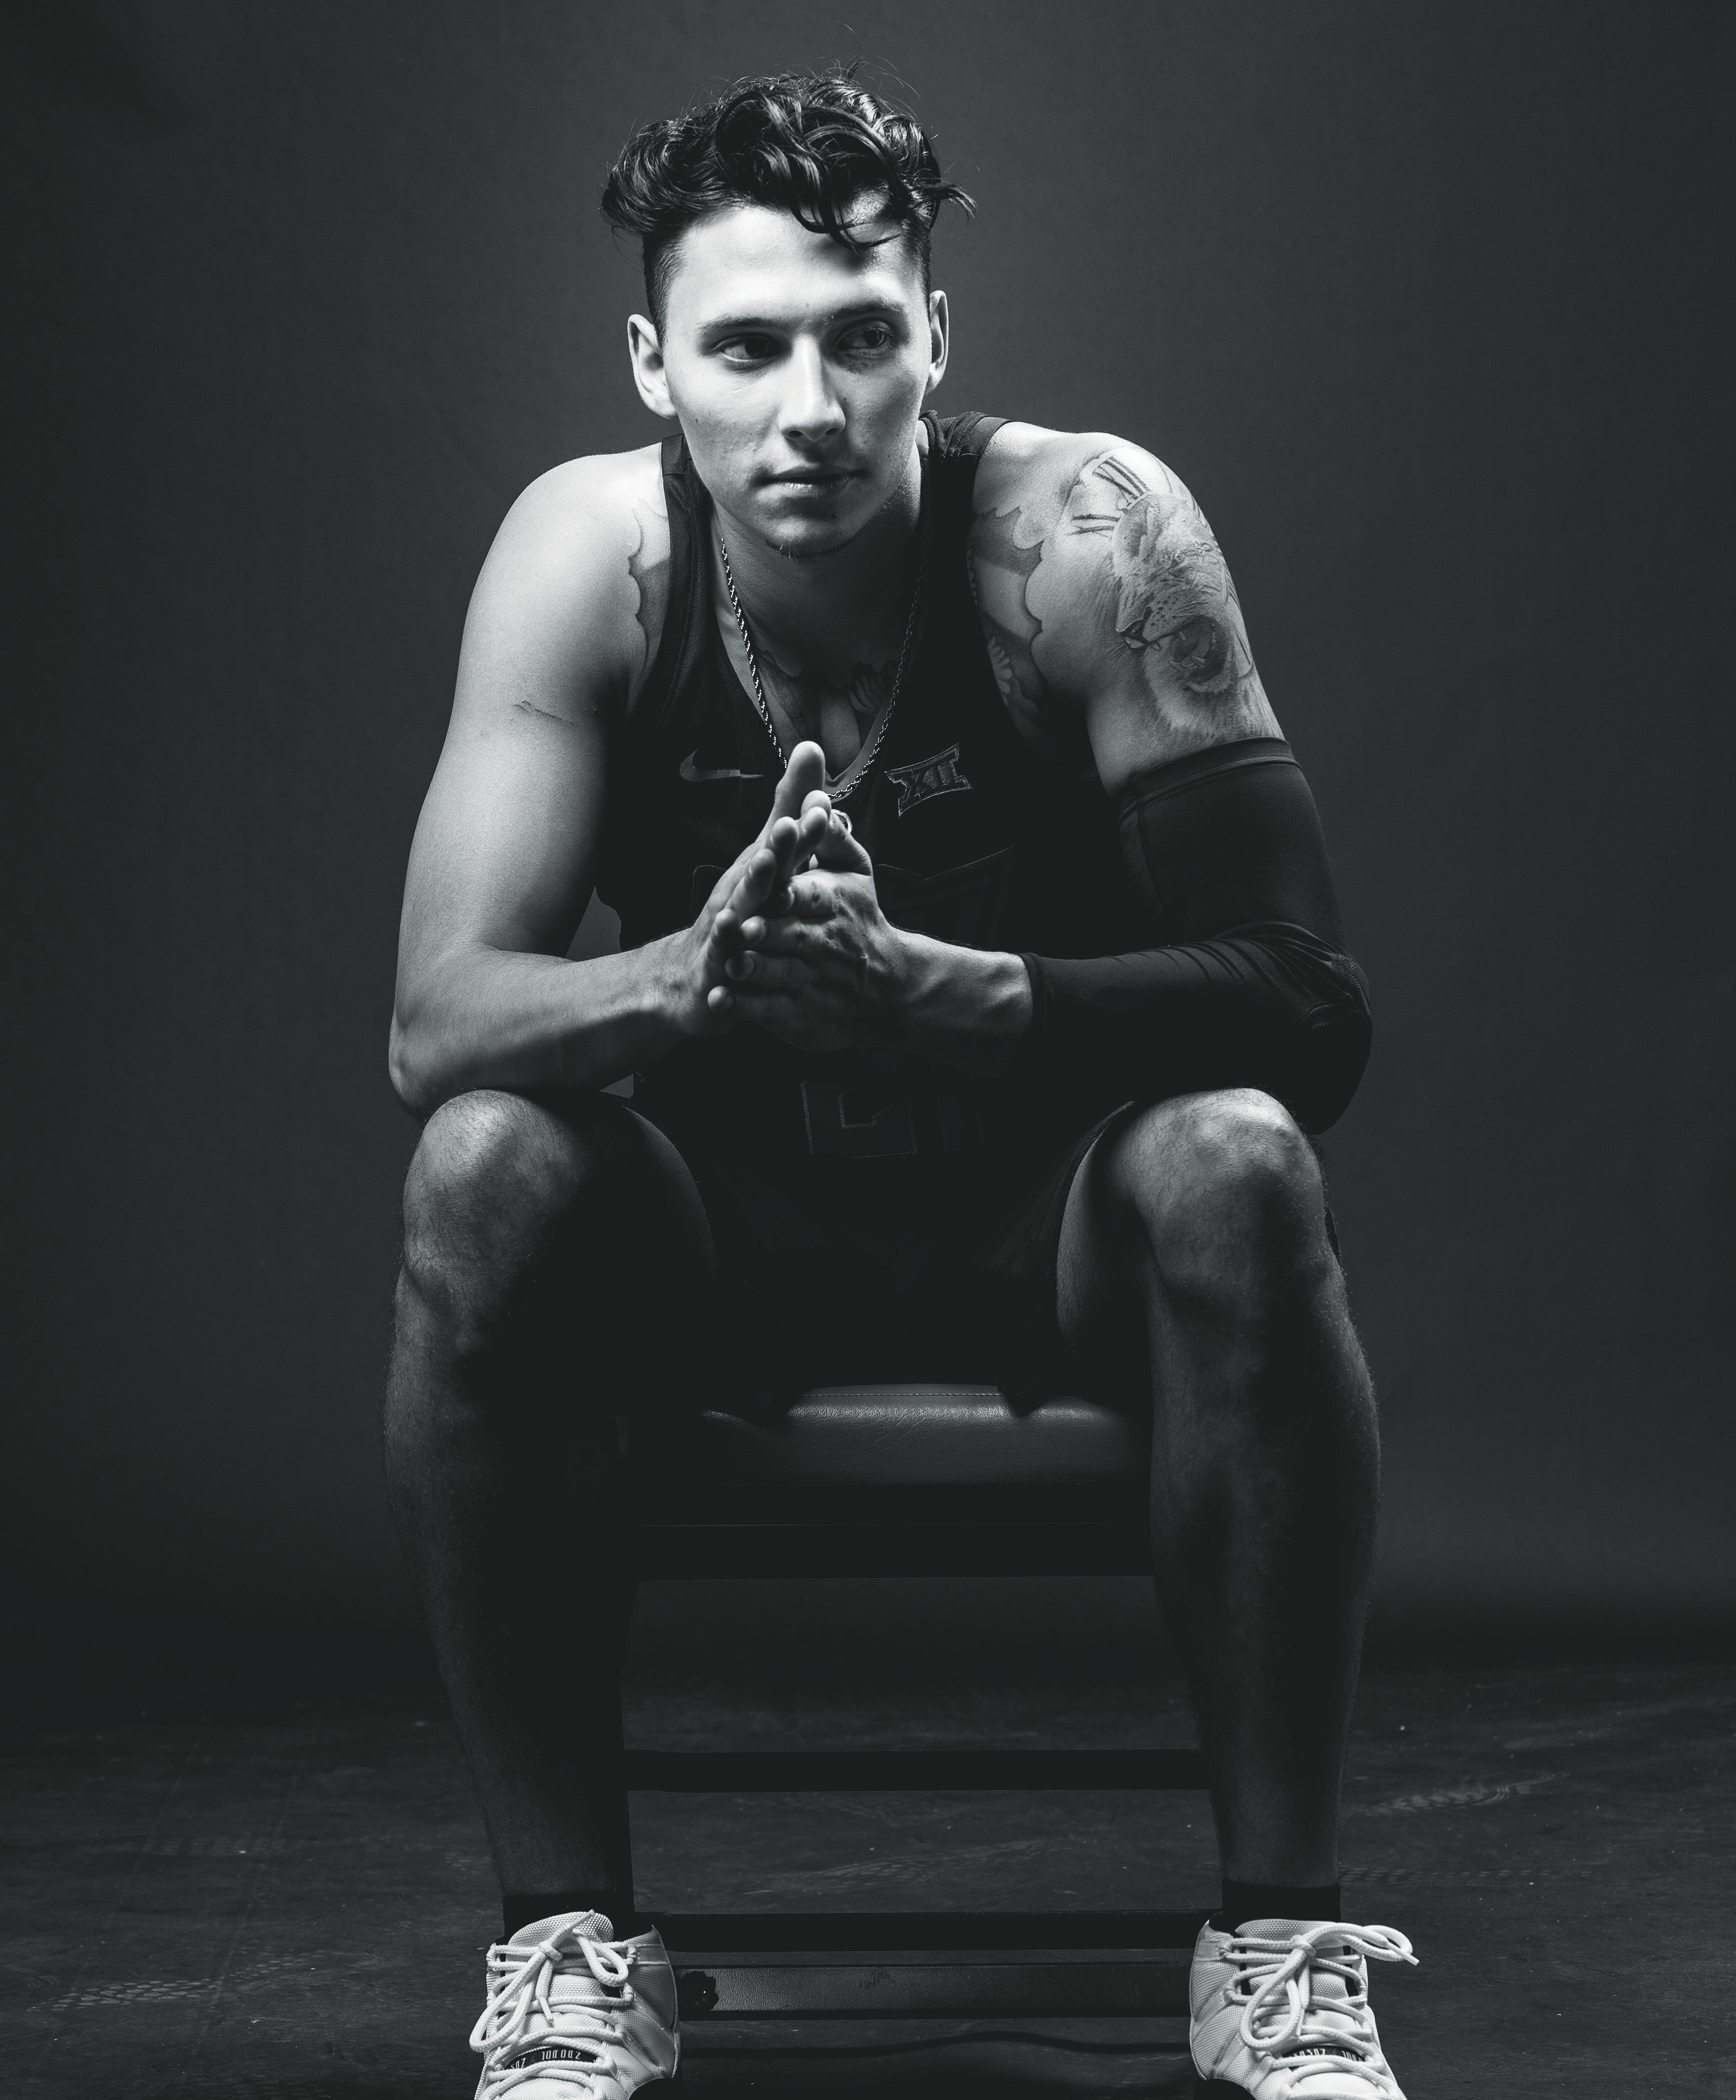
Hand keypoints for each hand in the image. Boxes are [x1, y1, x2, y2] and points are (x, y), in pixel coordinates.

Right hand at [661, 742, 833, 1037]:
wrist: (691, 974)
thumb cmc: (736, 909)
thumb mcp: (769, 858)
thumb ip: (791, 811)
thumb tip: (812, 750)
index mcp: (762, 872)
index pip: (786, 845)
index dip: (805, 824)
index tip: (822, 801)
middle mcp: (743, 893)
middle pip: (765, 866)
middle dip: (781, 844)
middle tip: (795, 822)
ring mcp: (728, 925)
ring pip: (742, 903)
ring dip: (753, 884)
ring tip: (765, 862)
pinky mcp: (717, 960)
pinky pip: (722, 951)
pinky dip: (725, 942)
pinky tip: (729, 930)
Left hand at [721, 810, 908, 1054]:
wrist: (887, 988)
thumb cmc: (860, 921)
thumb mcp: (854, 874)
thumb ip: (830, 837)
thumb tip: (816, 794)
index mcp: (832, 905)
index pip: (810, 893)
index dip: (790, 887)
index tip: (769, 873)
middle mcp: (822, 943)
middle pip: (792, 935)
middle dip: (769, 930)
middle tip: (744, 925)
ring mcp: (809, 980)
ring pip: (779, 974)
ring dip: (756, 969)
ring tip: (732, 964)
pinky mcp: (798, 1013)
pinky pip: (767, 1009)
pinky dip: (743, 1008)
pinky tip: (720, 1001)